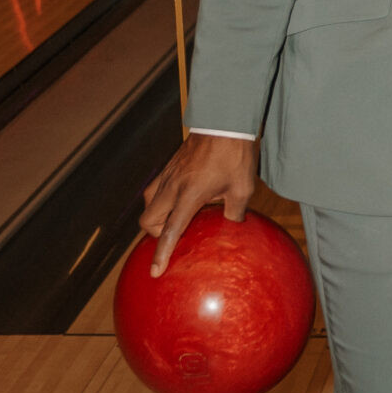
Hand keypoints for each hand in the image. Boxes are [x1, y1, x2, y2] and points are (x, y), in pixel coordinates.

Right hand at [139, 131, 256, 277]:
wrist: (224, 120)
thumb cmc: (236, 155)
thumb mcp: (243, 188)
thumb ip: (235, 211)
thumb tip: (232, 227)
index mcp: (190, 195)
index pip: (170, 231)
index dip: (162, 253)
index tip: (155, 272)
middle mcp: (173, 186)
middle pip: (148, 221)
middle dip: (157, 234)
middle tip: (177, 235)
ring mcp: (168, 174)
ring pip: (148, 203)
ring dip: (157, 216)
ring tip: (177, 218)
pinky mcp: (170, 166)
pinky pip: (155, 189)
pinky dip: (161, 200)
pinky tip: (180, 199)